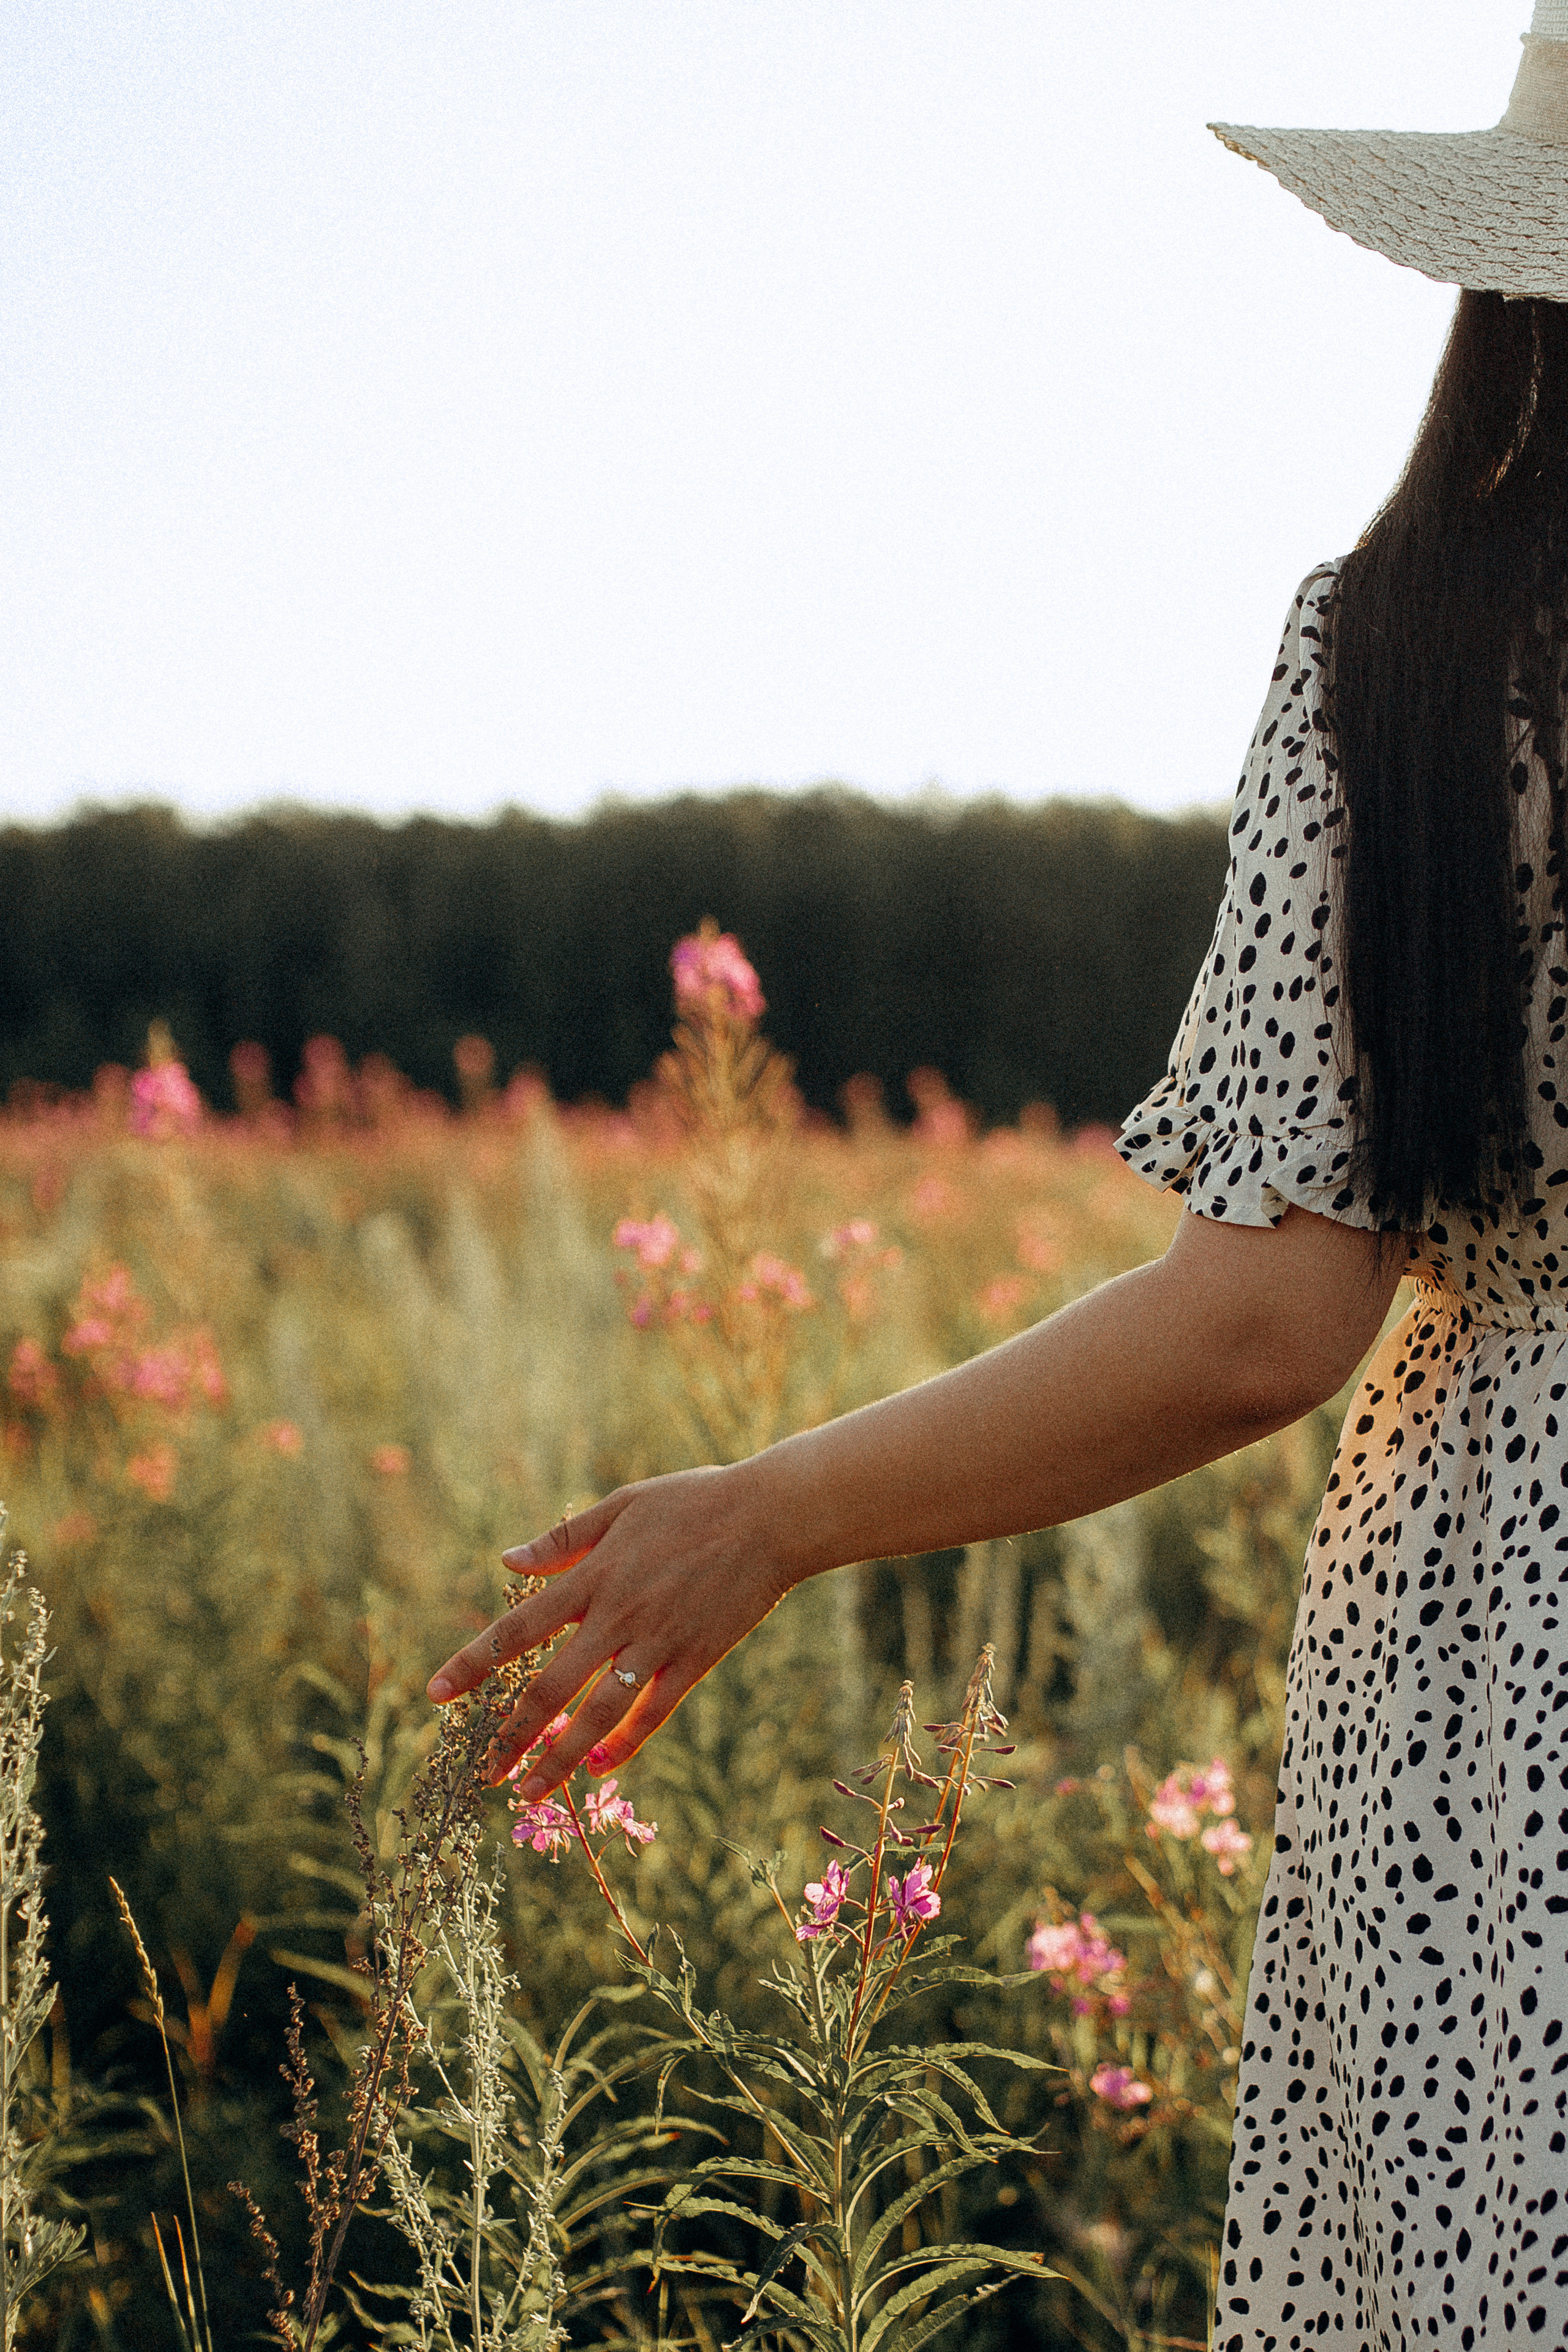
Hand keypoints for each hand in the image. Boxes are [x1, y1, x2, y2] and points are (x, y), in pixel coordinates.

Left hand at [425, 1461, 798, 1791]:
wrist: (771, 1516)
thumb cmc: (695, 1501)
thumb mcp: (624, 1505)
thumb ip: (564, 1539)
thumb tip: (508, 1559)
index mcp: (593, 1575)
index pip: (517, 1628)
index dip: (472, 1664)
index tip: (436, 1696)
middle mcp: (617, 1615)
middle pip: (550, 1686)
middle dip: (511, 1735)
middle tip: (484, 1773)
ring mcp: (657, 1642)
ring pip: (598, 1714)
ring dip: (559, 1758)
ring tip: (531, 1793)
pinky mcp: (695, 1660)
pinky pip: (653, 1715)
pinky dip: (622, 1746)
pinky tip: (597, 1768)